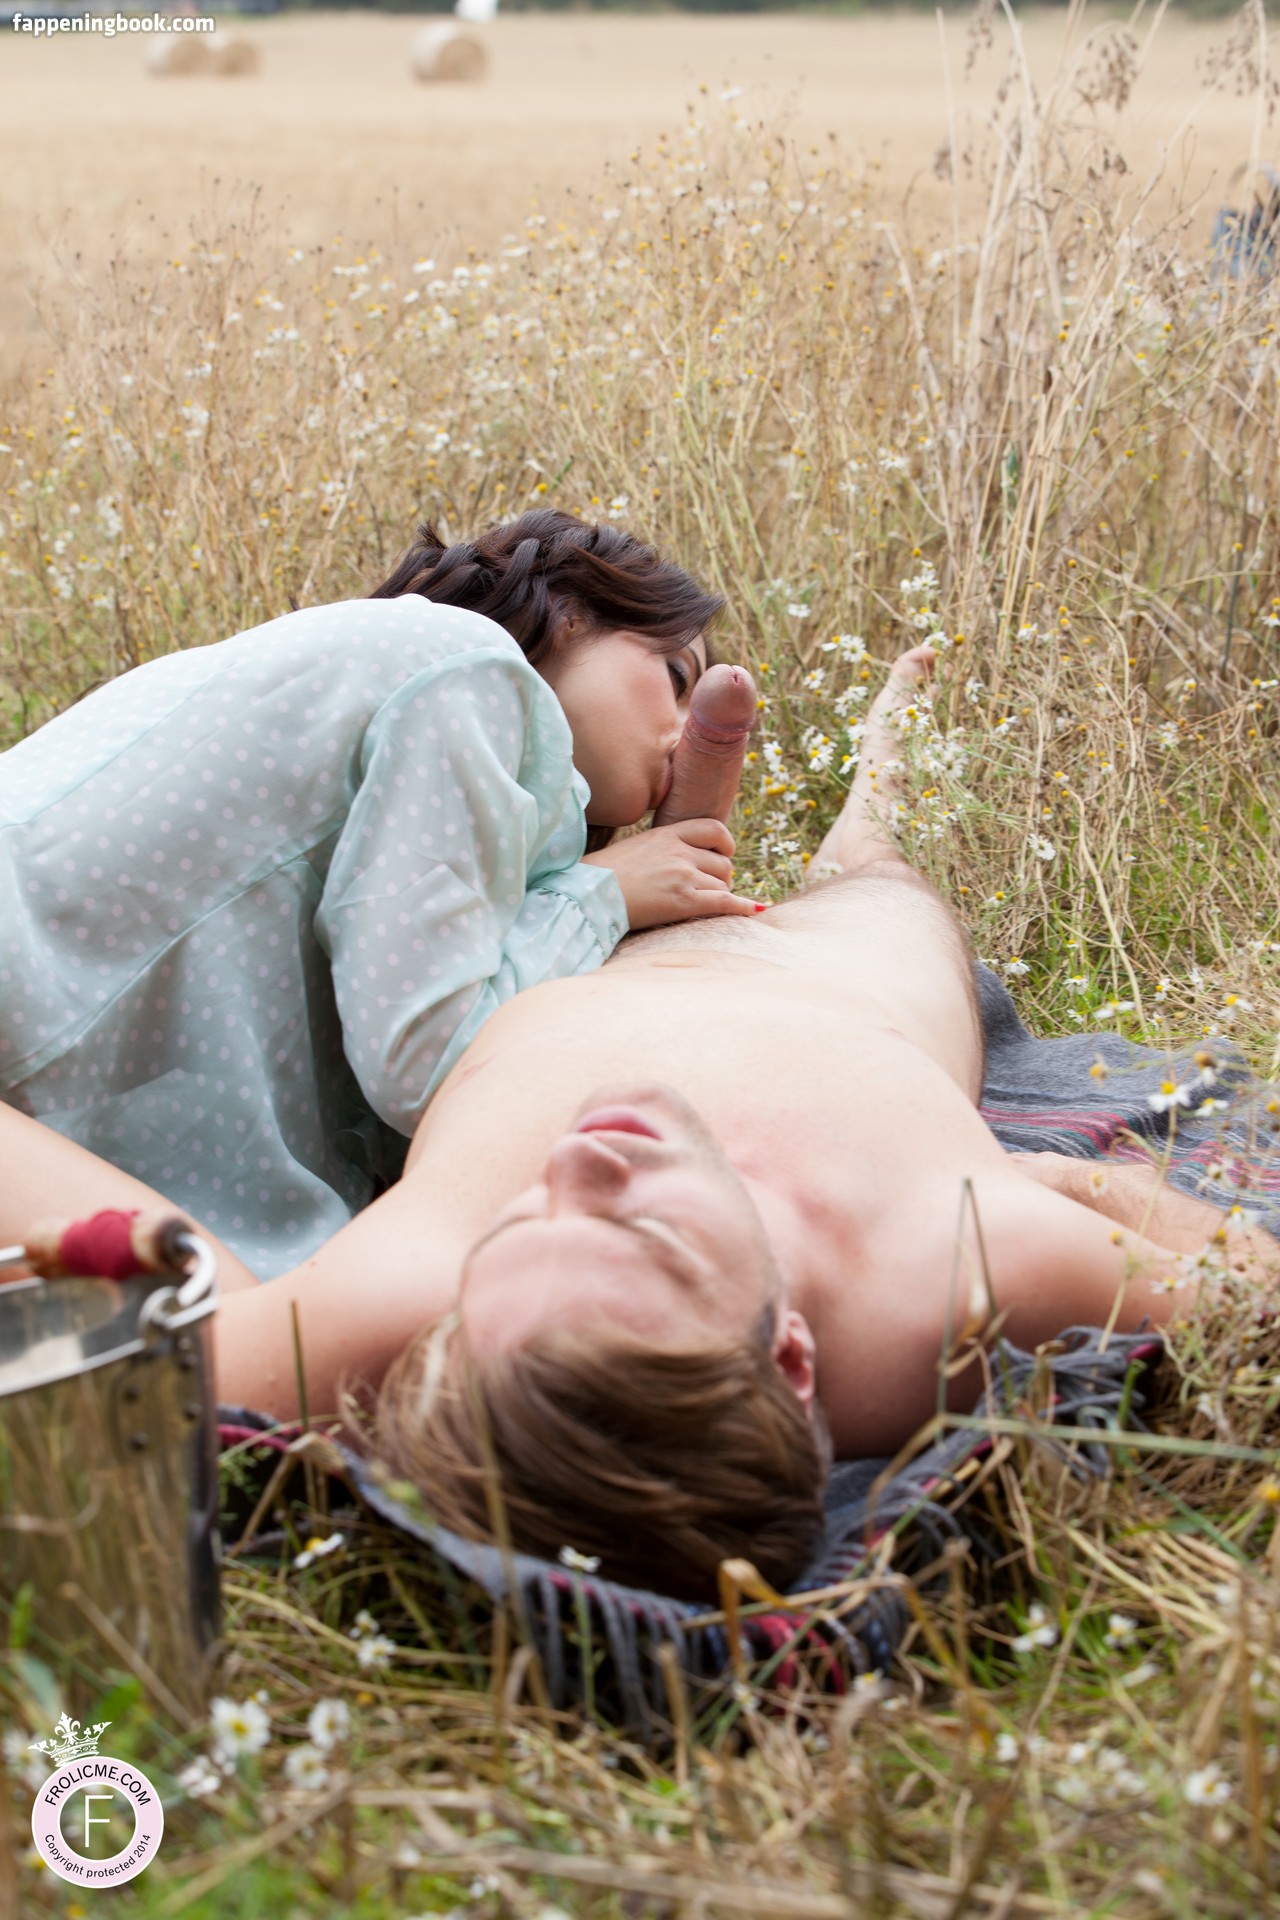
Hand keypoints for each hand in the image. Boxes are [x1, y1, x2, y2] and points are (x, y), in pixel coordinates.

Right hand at [583, 819, 762, 930]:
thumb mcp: (635, 849)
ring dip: (718, 895)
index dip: (725, 843)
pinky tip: (754, 911)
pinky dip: (742, 907)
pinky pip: (725, 902)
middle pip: (722, 861)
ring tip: (701, 905)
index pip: (712, 828)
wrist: (588, 894)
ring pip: (722, 883)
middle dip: (720, 877)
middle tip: (707, 891)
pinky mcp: (683, 900)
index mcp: (666, 834)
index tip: (724, 853)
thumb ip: (661, 850)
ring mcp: (683, 874)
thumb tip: (680, 862)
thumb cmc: (603, 877)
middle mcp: (679, 851)